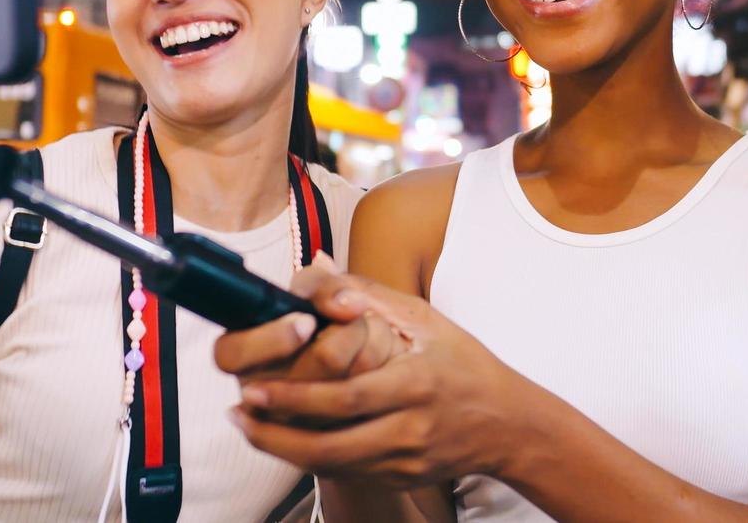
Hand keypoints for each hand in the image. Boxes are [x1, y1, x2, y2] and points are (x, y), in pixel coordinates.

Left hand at [225, 272, 533, 487]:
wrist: (508, 424)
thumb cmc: (464, 363)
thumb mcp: (425, 318)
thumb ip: (367, 294)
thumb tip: (315, 268)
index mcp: (416, 384)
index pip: (345, 397)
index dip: (295, 396)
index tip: (255, 387)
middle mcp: (411, 428)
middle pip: (330, 445)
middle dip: (275, 432)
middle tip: (239, 410)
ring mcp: (405, 460)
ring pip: (333, 466)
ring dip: (283, 449)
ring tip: (249, 427)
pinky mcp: (401, 478)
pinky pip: (348, 473)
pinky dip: (311, 459)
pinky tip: (287, 439)